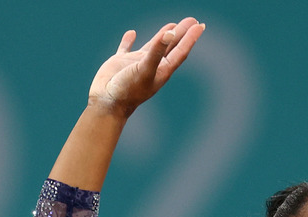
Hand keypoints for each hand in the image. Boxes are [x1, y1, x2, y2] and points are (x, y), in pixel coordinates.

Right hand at [88, 17, 204, 117]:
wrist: (107, 104)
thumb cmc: (128, 90)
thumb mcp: (145, 69)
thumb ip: (157, 52)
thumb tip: (170, 33)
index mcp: (162, 70)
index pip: (181, 51)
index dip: (191, 38)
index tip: (200, 25)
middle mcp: (152, 65)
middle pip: (171, 46)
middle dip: (182, 33)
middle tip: (193, 20)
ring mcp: (137, 64)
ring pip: (153, 46)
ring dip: (163, 36)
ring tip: (173, 25)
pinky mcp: (120, 63)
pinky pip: (126, 48)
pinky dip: (129, 41)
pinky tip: (131, 33)